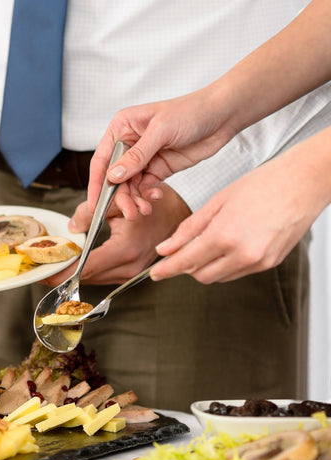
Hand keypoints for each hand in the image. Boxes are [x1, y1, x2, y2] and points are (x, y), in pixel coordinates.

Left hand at [49, 183, 188, 286]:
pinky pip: (101, 275)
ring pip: (92, 278)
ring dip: (71, 273)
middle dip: (60, 274)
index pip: (84, 267)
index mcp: (125, 250)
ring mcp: (130, 274)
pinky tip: (70, 264)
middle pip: (85, 276)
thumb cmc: (153, 205)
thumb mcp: (119, 200)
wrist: (180, 217)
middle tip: (37, 269)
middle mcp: (128, 268)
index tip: (40, 273)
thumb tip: (70, 228)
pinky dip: (85, 270)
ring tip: (49, 266)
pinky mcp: (129, 274)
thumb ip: (89, 213)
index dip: (60, 272)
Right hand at [85, 90, 236, 221]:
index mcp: (122, 128)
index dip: (97, 183)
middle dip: (121, 196)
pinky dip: (148, 195)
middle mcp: (129, 143)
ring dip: (135, 199)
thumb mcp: (161, 131)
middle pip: (115, 177)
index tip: (96, 205)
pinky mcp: (158, 168)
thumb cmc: (191, 111)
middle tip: (129, 212)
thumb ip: (137, 156)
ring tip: (143, 210)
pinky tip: (155, 197)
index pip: (103, 159)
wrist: (223, 115)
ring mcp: (144, 157)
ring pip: (130, 185)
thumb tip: (113, 176)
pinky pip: (145, 187)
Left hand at [152, 146, 330, 282]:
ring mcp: (258, 261)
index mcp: (225, 236)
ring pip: (219, 277)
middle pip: (200, 274)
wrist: (303, 182)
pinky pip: (238, 272)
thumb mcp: (217, 202)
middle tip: (181, 251)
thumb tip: (165, 248)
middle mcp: (242, 254)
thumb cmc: (264, 185)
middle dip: (186, 266)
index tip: (155, 273)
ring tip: (207, 243)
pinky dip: (226, 265)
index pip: (185, 262)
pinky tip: (227, 246)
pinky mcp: (270, 263)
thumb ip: (188, 229)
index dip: (166, 270)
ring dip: (206, 266)